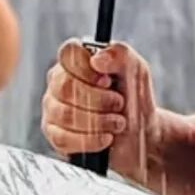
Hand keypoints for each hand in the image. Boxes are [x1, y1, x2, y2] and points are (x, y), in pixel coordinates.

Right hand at [41, 40, 160, 181]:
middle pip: (66, 87)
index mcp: (76, 62)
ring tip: (118, 123)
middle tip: (119, 104)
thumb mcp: (136, 71)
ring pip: (65, 115)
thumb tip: (98, 58)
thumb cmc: (134, 101)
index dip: (87, 69)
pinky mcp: (55, 135)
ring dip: (99, 122)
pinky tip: (106, 138)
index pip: (68, 54)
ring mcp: (54, 109)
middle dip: (99, 100)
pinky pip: (63, 139)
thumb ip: (120, 55)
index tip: (107, 81)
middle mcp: (59, 83)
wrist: (141, 134)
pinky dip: (90, 140)